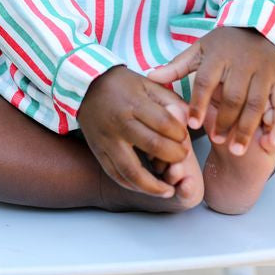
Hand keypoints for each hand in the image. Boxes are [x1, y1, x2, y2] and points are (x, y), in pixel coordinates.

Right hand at [77, 65, 190, 197]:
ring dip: (152, 186)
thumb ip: (170, 101)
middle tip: (181, 159)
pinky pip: (115, 174)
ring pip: (131, 170)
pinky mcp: (98, 151)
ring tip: (168, 191)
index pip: (164, 124)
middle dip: (173, 157)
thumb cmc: (121, 84)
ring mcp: (106, 140)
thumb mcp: (147, 83)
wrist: (84, 86)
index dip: (180, 134)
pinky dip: (132, 186)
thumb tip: (189, 121)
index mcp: (134, 104)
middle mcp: (119, 123)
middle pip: (152, 146)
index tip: (185, 138)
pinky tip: (146, 189)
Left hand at [151, 27, 274, 155]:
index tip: (192, 125)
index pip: (206, 81)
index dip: (199, 103)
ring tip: (237, 150)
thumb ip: (177, 66)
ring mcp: (265, 73)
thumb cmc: (222, 45)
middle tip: (217, 141)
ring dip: (248, 129)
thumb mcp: (198, 50)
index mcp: (219, 56)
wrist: (256, 27)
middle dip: (225, 121)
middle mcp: (243, 64)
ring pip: (257, 104)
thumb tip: (150, 77)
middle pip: (234, 96)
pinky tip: (272, 143)